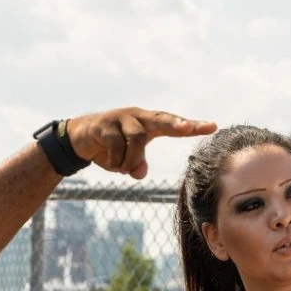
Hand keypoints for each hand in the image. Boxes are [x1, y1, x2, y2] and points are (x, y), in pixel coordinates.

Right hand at [67, 108, 215, 178]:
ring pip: (136, 140)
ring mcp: (120, 118)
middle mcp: (137, 116)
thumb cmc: (110, 148)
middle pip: (161, 119)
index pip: (174, 124)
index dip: (192, 126)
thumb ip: (136, 166)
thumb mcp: (126, 160)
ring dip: (130, 160)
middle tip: (187, 127)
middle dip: (176, 124)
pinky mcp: (104, 124)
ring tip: (121, 169)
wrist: (78, 138)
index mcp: (148, 124)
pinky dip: (114, 160)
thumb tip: (140, 174)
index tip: (212, 126)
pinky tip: (108, 162)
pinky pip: (115, 145)